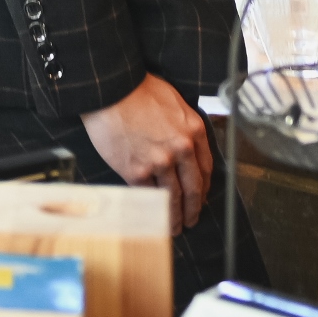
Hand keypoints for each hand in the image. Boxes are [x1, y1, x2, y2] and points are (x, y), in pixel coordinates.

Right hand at [78, 75, 211, 224]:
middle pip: (192, 188)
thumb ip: (184, 127)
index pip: (205, 168)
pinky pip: (148, 194)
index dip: (203, 188)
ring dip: (173, 216)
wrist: (112, 90)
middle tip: (191, 221)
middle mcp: (181, 150)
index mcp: (194, 132)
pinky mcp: (136, 171)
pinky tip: (153, 215)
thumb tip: (186, 146)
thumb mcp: (175, 102)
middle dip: (193, 209)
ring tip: (173, 226)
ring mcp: (159, 162)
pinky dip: (151, 207)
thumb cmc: (139, 90)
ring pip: (172, 197)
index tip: (200, 198)